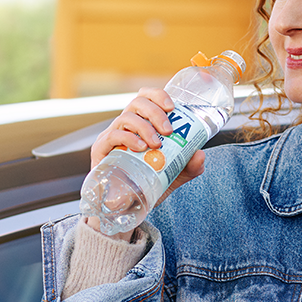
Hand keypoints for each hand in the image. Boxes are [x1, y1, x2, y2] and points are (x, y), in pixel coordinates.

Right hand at [85, 88, 205, 237]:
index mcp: (143, 122)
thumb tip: (200, 154)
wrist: (128, 206)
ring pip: (126, 117)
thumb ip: (190, 165)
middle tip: (168, 130)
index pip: (147, 97)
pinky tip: (140, 148)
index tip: (172, 107)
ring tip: (156, 145)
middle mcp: (127, 125)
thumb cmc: (149, 181)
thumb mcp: (175, 174)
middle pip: (137, 103)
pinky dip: (127, 138)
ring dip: (144, 127)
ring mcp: (112, 135)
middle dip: (155, 112)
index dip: (158, 95)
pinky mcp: (101, 150)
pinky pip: (112, 135)